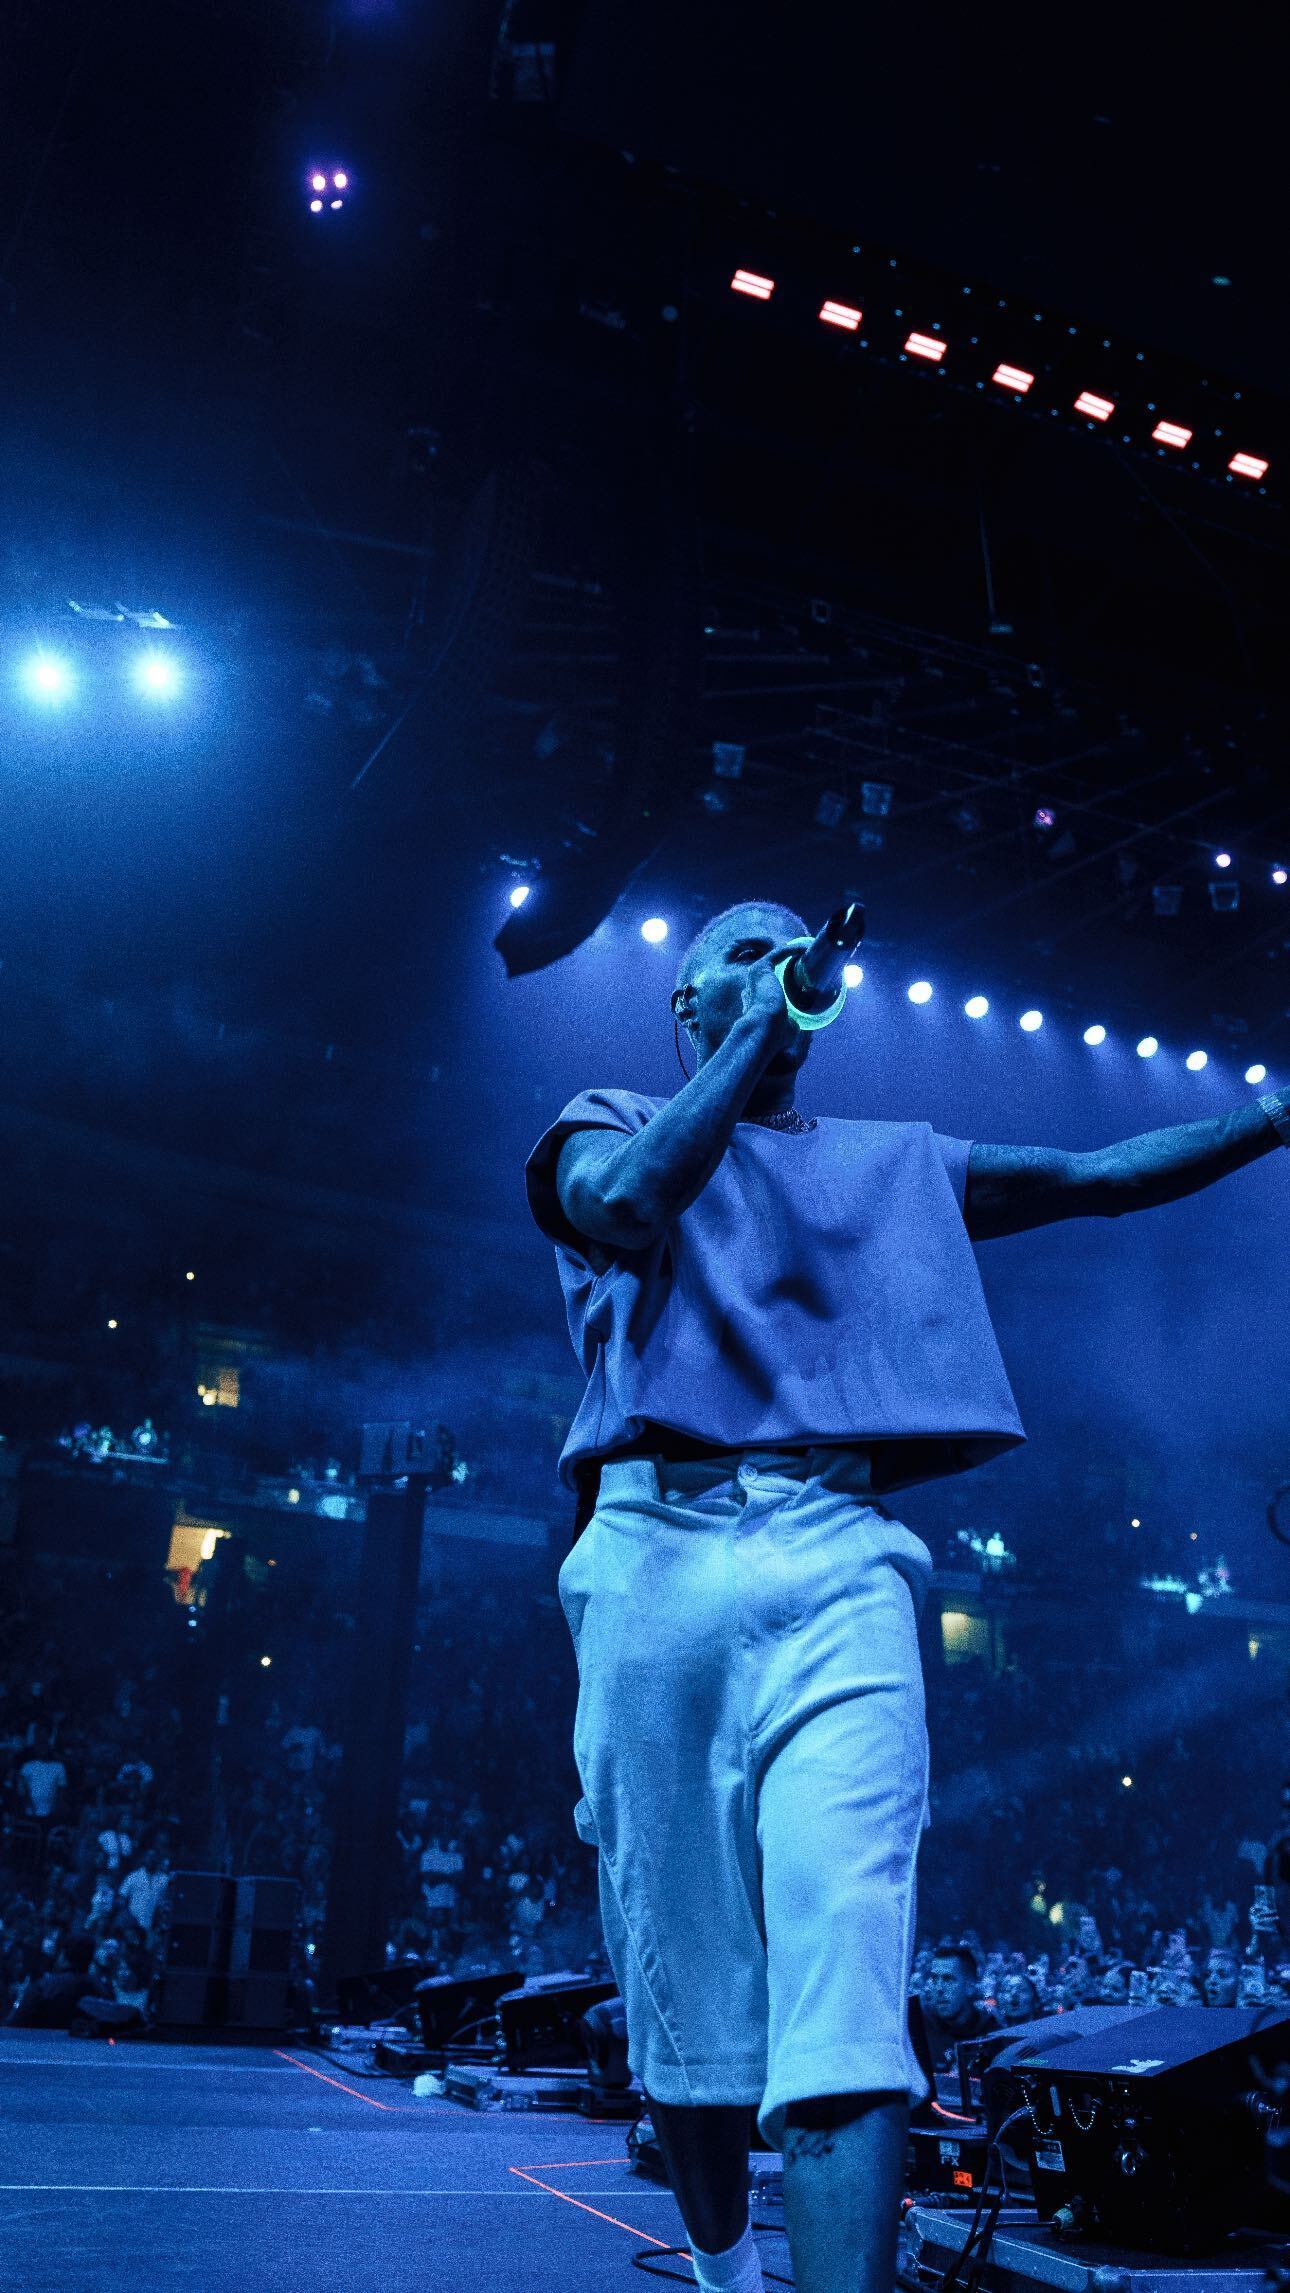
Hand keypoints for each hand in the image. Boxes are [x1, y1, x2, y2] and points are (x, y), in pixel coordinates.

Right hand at [739, 941, 809, 1061]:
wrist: (764, 1029)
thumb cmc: (774, 1034)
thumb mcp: (785, 1028)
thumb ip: (789, 1023)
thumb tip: (796, 1025)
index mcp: (755, 1001)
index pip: (766, 986)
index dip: (783, 979)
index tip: (799, 976)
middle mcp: (752, 986)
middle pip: (772, 969)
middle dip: (789, 962)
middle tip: (807, 960)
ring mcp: (755, 976)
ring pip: (775, 958)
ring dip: (792, 952)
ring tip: (809, 950)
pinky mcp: (761, 968)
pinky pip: (778, 953)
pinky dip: (792, 950)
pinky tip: (806, 948)